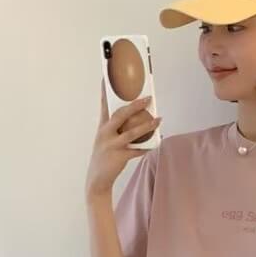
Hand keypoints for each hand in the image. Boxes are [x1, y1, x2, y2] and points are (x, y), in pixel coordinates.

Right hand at [86, 81, 161, 196]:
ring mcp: (112, 145)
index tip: (107, 77)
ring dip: (147, 126)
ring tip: (158, 120)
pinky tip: (156, 143)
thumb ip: (117, 129)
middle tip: (148, 98)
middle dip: (135, 106)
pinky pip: (137, 150)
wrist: (97, 179)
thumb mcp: (106, 140)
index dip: (106, 91)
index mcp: (102, 127)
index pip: (104, 105)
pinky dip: (147, 147)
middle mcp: (105, 134)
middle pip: (121, 115)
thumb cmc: (104, 157)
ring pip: (132, 132)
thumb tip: (137, 120)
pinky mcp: (119, 157)